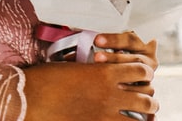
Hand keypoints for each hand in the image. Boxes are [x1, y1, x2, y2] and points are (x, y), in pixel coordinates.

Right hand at [23, 31, 158, 120]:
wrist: (31, 97)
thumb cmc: (47, 77)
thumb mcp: (74, 66)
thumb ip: (92, 68)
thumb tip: (99, 67)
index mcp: (104, 72)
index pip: (140, 69)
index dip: (146, 73)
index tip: (145, 75)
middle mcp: (110, 94)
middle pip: (146, 98)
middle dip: (151, 100)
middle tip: (149, 102)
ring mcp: (105, 114)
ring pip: (140, 119)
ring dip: (144, 118)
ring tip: (144, 118)